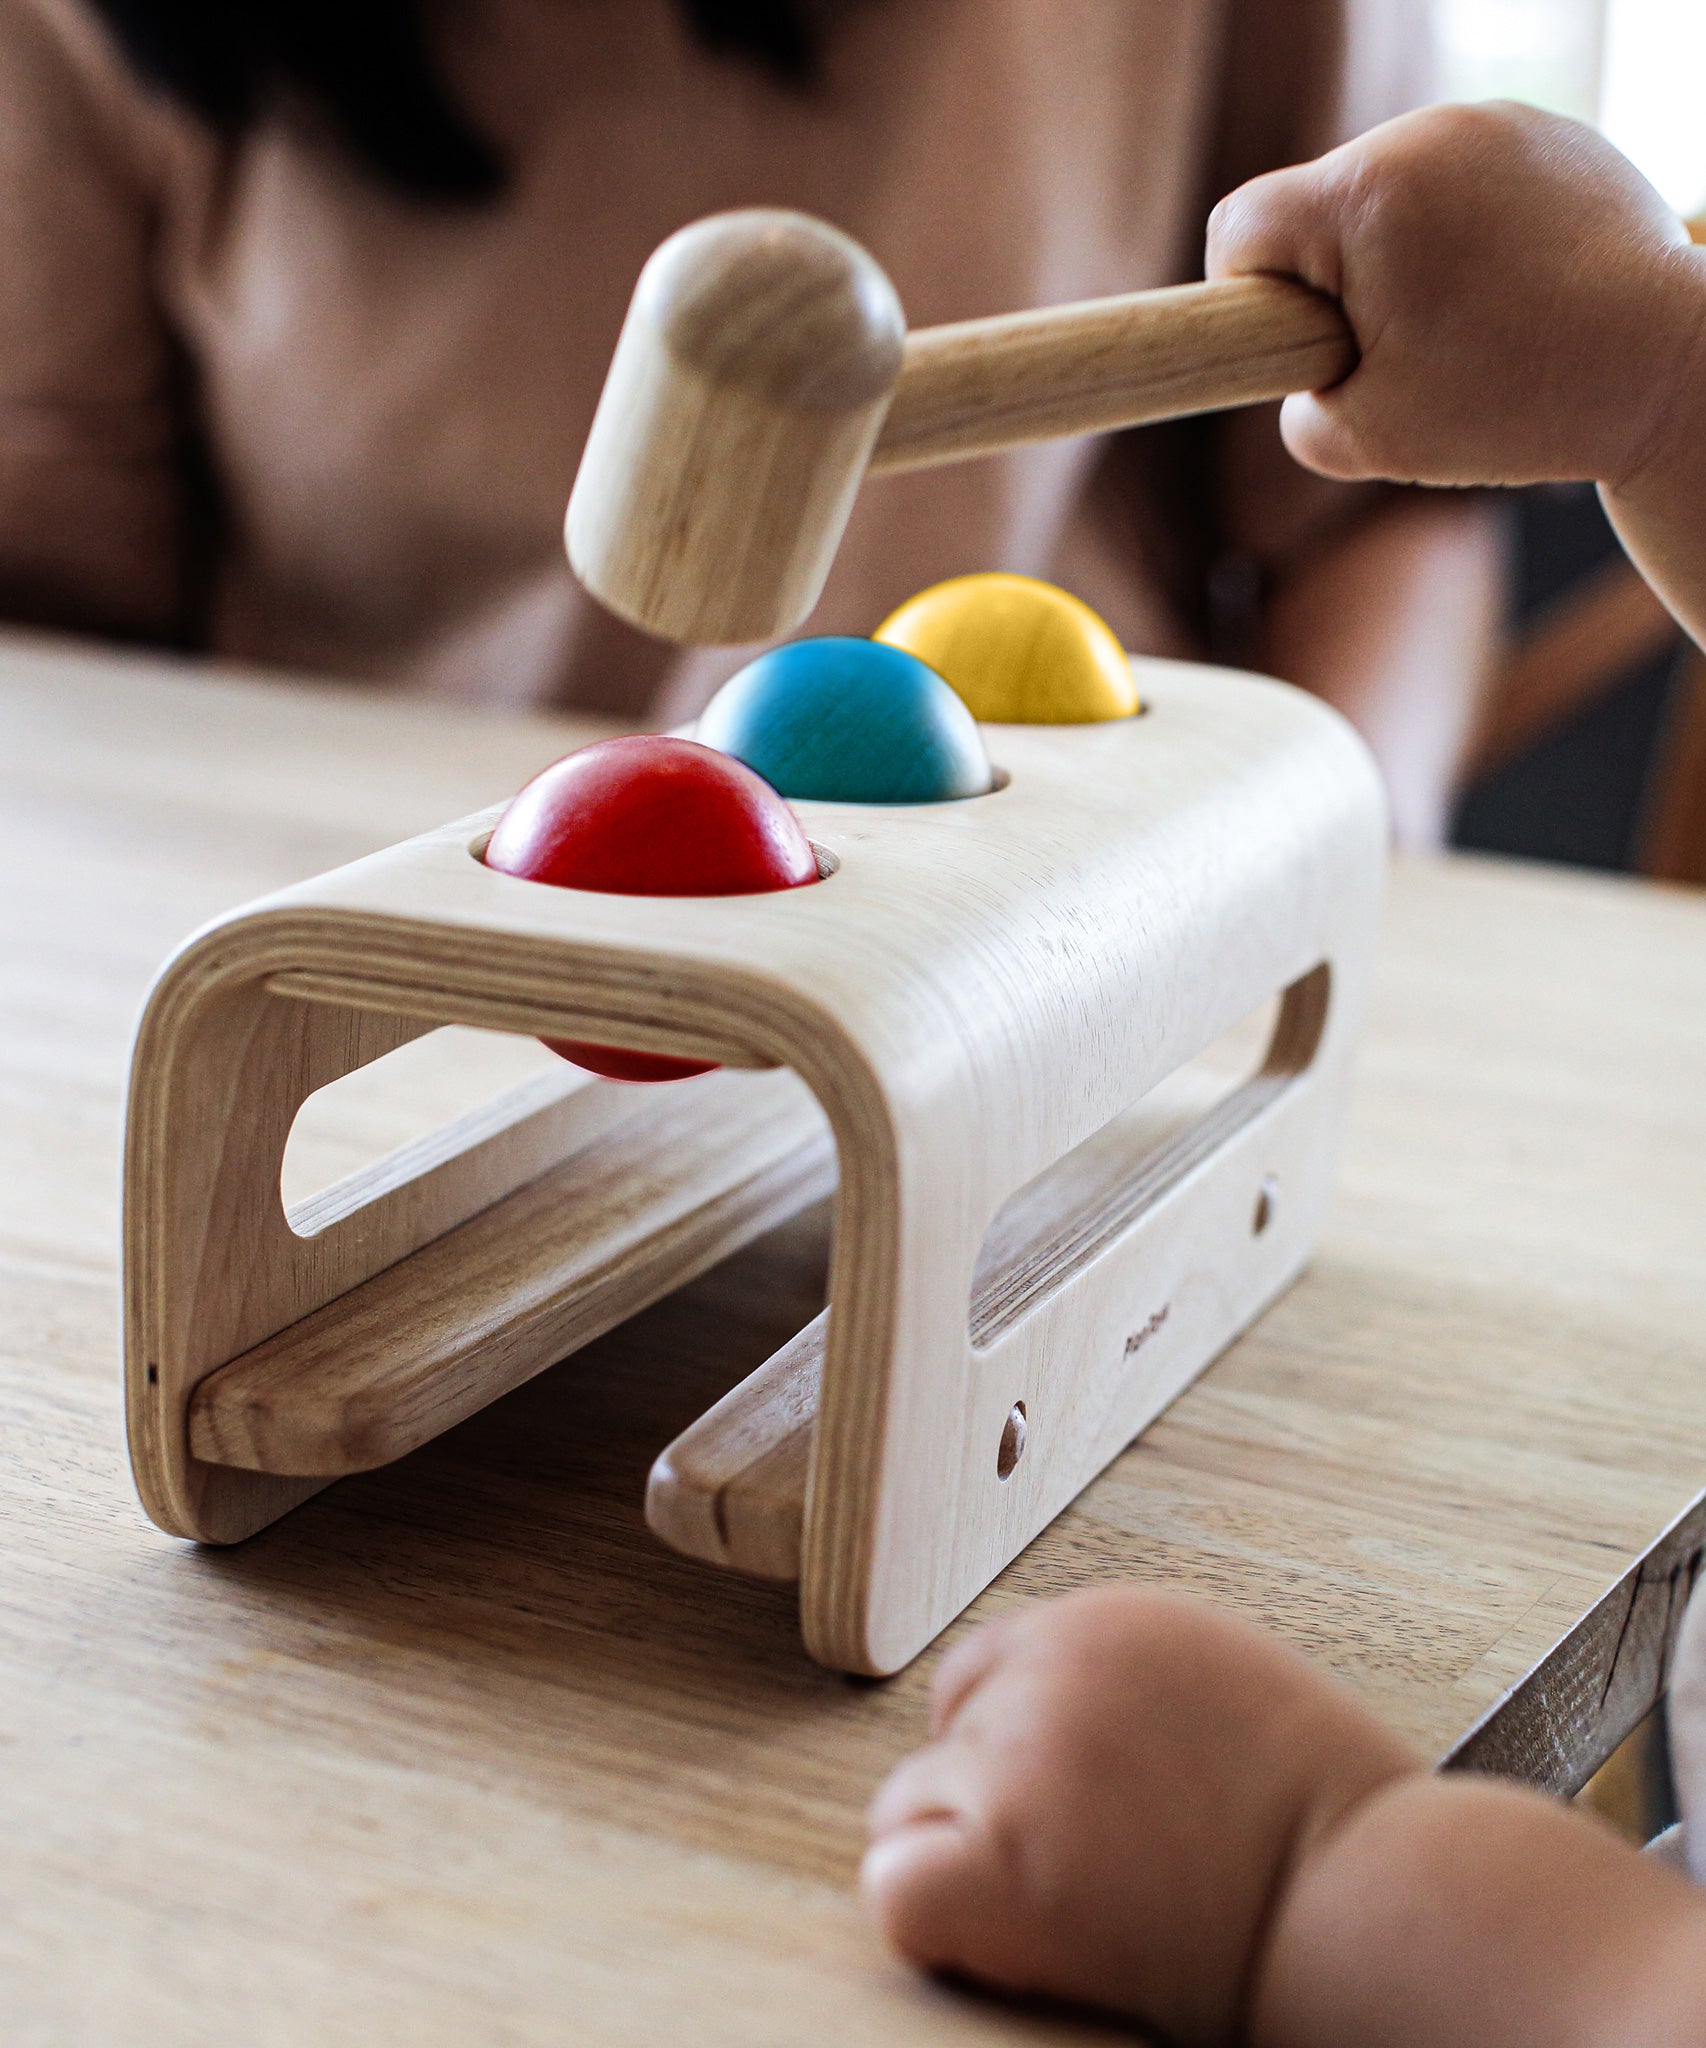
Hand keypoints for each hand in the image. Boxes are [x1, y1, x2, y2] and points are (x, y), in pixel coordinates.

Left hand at [861, 1586, 1415, 2041]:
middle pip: (946, 1744)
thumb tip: (1058, 1747)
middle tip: (1082, 1885)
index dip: (1009, 1757)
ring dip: (970, 1872)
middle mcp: (1051, 1670)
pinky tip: (1016, 1950)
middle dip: (989, 1814)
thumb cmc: (1335, 1832)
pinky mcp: (1007, 1860)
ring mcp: (1023, 1760)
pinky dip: (935, 1928)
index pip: (986, 1673)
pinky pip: (898, 1886)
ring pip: (912, 1813)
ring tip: (1080, 1919)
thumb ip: (1129, 1698)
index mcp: (1108, 1620)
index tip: (1065, 1824)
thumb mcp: (1230, 1700)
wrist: (1384, 1905)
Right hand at [1207, 102, 1705, 493]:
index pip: (1240, 224)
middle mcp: (1422, 137)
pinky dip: (1467, 234)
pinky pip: (1463, 179)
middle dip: (1335, 279)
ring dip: (1401, 255)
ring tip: (1465, 325)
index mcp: (1363, 200)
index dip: (1241, 294)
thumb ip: (1295, 410)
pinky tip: (1511, 291)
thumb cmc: (1514, 406)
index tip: (1290, 343)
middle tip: (1397, 353)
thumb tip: (1300, 377)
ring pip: (1392, 191)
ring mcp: (1490, 124)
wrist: (1667, 368)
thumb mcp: (1366, 441)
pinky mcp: (1546, 131)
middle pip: (1318, 205)